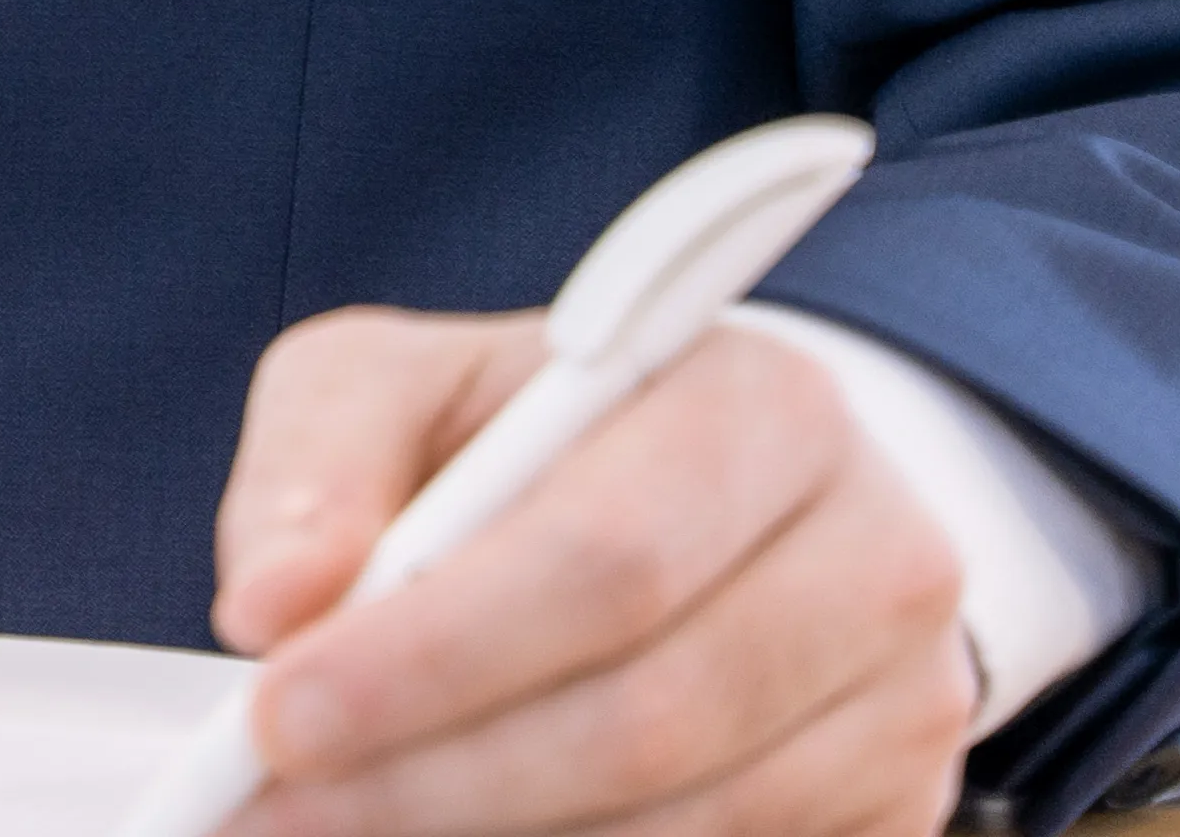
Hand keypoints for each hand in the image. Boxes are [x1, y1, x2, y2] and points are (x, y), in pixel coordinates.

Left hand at [214, 309, 974, 834]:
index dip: (433, 655)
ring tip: (338, 826)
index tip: (278, 712)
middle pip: (646, 714)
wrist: (720, 504)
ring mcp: (910, 705)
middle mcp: (877, 556)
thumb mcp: (403, 386)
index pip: (601, 556)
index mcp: (763, 406)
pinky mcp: (901, 813)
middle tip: (272, 803)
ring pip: (688, 821)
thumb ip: (318, 467)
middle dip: (433, 779)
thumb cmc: (539, 436)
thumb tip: (270, 603)